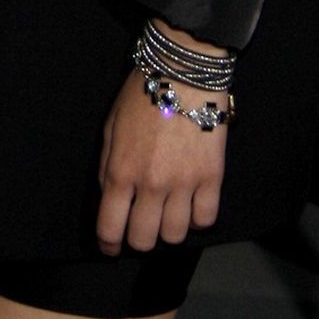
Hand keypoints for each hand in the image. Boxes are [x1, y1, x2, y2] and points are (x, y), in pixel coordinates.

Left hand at [96, 28, 227, 253]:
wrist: (183, 72)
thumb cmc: (141, 95)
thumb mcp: (110, 127)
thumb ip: (106, 166)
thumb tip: (110, 197)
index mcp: (121, 171)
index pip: (110, 228)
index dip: (109, 244)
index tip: (111, 246)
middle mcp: (152, 184)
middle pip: (145, 240)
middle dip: (138, 239)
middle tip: (140, 227)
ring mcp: (184, 183)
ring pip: (176, 235)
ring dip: (168, 229)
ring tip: (166, 214)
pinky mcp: (212, 177)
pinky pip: (206, 219)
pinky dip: (198, 219)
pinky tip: (191, 205)